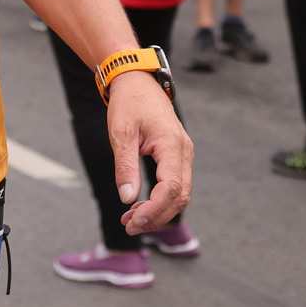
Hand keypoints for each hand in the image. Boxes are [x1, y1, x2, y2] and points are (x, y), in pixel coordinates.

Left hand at [107, 71, 192, 233]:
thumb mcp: (121, 133)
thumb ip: (125, 166)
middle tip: (129, 225)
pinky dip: (160, 199)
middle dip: (156, 216)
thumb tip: (127, 198)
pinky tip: (140, 206)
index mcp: (172, 145)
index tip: (134, 220)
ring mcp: (183, 154)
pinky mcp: (176, 156)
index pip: (172, 188)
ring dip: (158, 210)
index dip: (154, 209)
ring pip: (179, 194)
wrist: (137, 81)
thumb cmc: (129, 103)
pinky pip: (175, 184)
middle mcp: (183, 152)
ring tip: (131, 219)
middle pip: (179, 197)